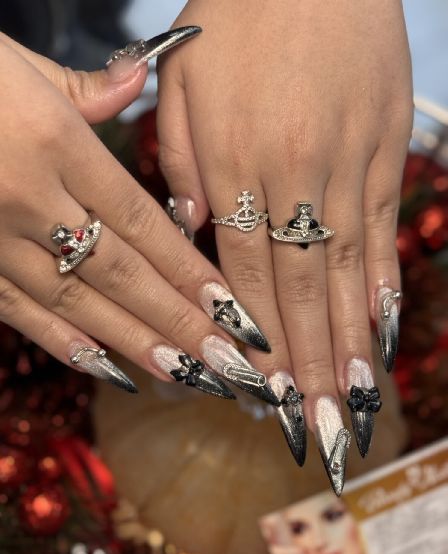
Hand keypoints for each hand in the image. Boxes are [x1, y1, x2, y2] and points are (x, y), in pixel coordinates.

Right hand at [0, 33, 278, 402]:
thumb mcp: (23, 66)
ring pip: (77, 302)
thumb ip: (88, 89)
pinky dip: (64, 343)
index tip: (229, 307)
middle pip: (121, 272)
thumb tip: (138, 77)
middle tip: (225, 361)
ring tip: (182, 373)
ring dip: (133, 342)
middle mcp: (32, 199)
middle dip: (177, 321)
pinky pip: (19, 312)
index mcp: (57, 145)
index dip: (187, 268)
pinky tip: (106, 368)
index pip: (141, 221)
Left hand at [157, 0, 412, 484]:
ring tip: (355, 397)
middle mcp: (298, 174)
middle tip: (323, 426)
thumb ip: (182, 160)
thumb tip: (192, 228)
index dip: (260, 341)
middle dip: (312, 365)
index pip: (248, 274)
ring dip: (351, 340)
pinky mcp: (386, 151)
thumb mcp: (185, 79)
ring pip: (349, 271)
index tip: (268, 395)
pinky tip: (384, 332)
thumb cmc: (240, 14)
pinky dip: (384, 288)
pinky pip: (383, 232)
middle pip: (304, 289)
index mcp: (238, 160)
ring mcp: (350, 165)